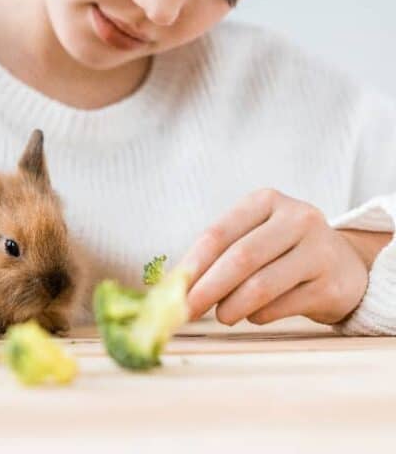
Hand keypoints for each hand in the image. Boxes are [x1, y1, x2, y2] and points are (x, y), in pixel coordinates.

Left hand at [181, 188, 376, 326]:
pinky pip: (283, 306)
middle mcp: (297, 218)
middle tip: (188, 311)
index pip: (218, 233)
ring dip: (232, 306)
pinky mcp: (332, 284)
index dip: (192, 265)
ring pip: (262, 285)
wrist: (344, 266)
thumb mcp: (252, 237)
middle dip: (208, 289)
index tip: (173, 291)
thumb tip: (174, 287)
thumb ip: (217, 255)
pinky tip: (254, 315)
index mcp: (266, 201)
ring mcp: (319, 250)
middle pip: (240, 258)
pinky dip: (259, 315)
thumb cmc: (281, 251)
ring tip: (221, 316)